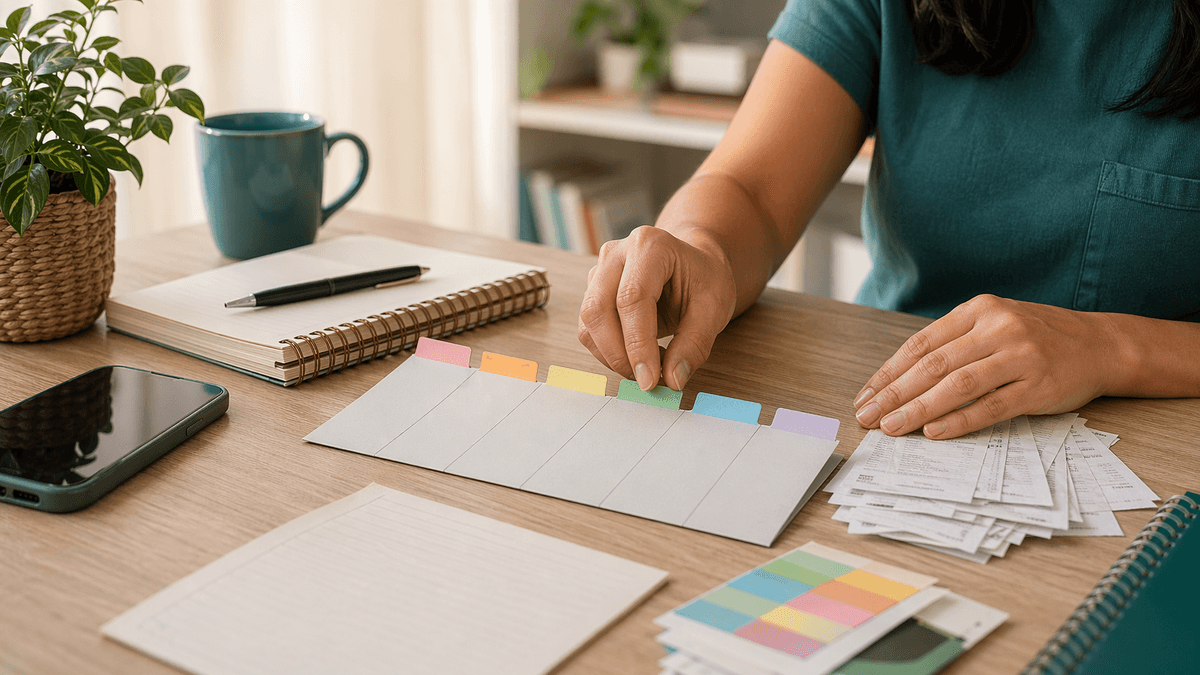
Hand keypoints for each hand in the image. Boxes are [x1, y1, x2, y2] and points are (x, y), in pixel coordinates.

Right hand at [578, 226, 736, 390]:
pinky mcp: (591, 291)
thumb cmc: (703, 278)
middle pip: (598, 309)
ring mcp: (599, 271)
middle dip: (618, 354)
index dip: (637, 344)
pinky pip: (588, 329)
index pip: (631, 299)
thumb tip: (673, 380)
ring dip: (612, 356)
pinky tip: (637, 354)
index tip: (650, 380)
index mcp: (650, 246)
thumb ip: (695, 343)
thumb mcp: (714, 307)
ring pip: (588, 323)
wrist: (691, 262)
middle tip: (646, 382)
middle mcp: (616, 254)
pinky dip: (608, 352)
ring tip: (648, 366)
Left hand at [852, 295, 1124, 437]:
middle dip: (894, 394)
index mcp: (979, 310)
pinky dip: (959, 421)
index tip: (866, 395)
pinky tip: (934, 432)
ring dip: (919, 409)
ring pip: (957, 385)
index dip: (889, 372)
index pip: (921, 344)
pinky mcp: (1038, 386)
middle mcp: (997, 328)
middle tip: (868, 417)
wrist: (1101, 344)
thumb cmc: (1037, 338)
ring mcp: (1020, 356)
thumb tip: (901, 380)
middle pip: (933, 365)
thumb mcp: (994, 324)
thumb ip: (955, 343)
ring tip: (893, 427)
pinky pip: (990, 406)